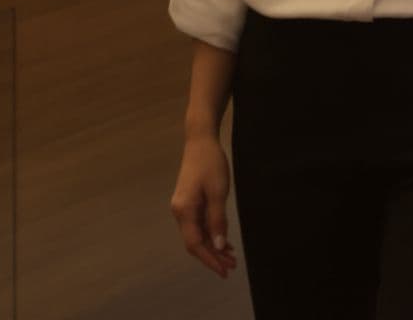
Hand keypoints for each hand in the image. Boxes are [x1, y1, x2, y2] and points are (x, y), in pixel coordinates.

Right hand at [169, 132, 236, 278]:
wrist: (200, 141)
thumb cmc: (210, 163)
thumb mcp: (218, 192)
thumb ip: (217, 220)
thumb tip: (219, 245)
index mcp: (184, 210)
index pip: (195, 244)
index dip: (209, 259)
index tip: (224, 270)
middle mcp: (180, 212)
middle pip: (195, 242)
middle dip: (213, 256)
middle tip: (232, 266)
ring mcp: (183, 207)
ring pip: (197, 235)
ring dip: (213, 247)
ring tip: (231, 257)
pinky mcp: (189, 203)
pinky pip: (199, 225)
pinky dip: (211, 235)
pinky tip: (224, 241)